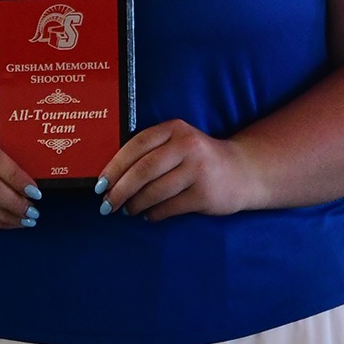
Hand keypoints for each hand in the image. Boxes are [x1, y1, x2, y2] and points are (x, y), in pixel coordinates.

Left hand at [97, 119, 260, 221]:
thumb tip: (111, 178)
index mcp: (175, 129)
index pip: (136, 145)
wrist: (243, 171)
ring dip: (135, 204)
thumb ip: (151, 152)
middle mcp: (187, 146)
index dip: (114, 166)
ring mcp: (198, 171)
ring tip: (128, 210)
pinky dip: (154, 214)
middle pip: (143, 170)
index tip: (100, 184)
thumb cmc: (199, 159)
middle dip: (119, 190)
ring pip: (154, 191)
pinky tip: (149, 214)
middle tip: (107, 204)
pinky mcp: (205, 194)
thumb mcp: (178, 144)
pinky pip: (169, 207)